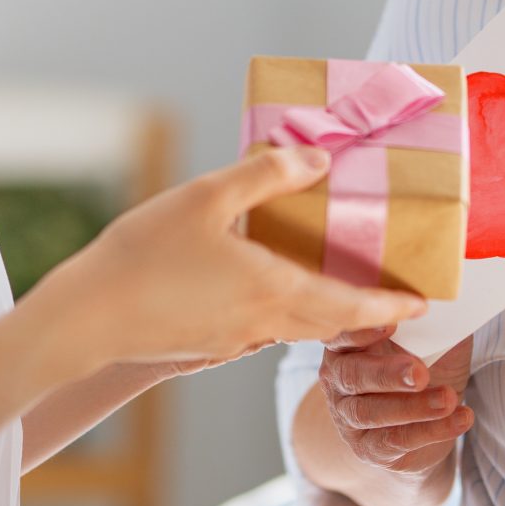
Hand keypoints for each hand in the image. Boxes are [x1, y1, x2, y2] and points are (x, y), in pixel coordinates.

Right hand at [26, 146, 427, 379]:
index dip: (389, 305)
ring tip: (335, 292)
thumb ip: (266, 175)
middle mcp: (262, 323)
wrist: (85, 321)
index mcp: (274, 289)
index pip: (351, 306)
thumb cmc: (144, 256)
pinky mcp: (205, 345)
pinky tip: (264, 293)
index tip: (419, 302)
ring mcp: (232, 341)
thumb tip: (318, 160)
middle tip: (387, 299)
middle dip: (363, 315)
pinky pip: (260, 332)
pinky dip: (282, 317)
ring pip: (294, 330)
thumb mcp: (207, 197)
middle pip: (329, 325)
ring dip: (324, 317)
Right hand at [316, 329, 473, 476]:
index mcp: (347, 344)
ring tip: (447, 399)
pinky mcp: (368, 448)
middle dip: (387, 374)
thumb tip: (456, 299)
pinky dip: (430, 431)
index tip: (392, 322)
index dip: (362, 330)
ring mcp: (349, 417)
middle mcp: (339, 379)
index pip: (342, 334)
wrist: (425, 427)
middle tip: (420, 372)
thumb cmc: (426, 369)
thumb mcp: (431, 341)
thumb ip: (434, 320)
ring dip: (412, 407)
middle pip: (352, 375)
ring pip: (370, 412)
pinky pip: (394, 441)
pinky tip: (460, 418)